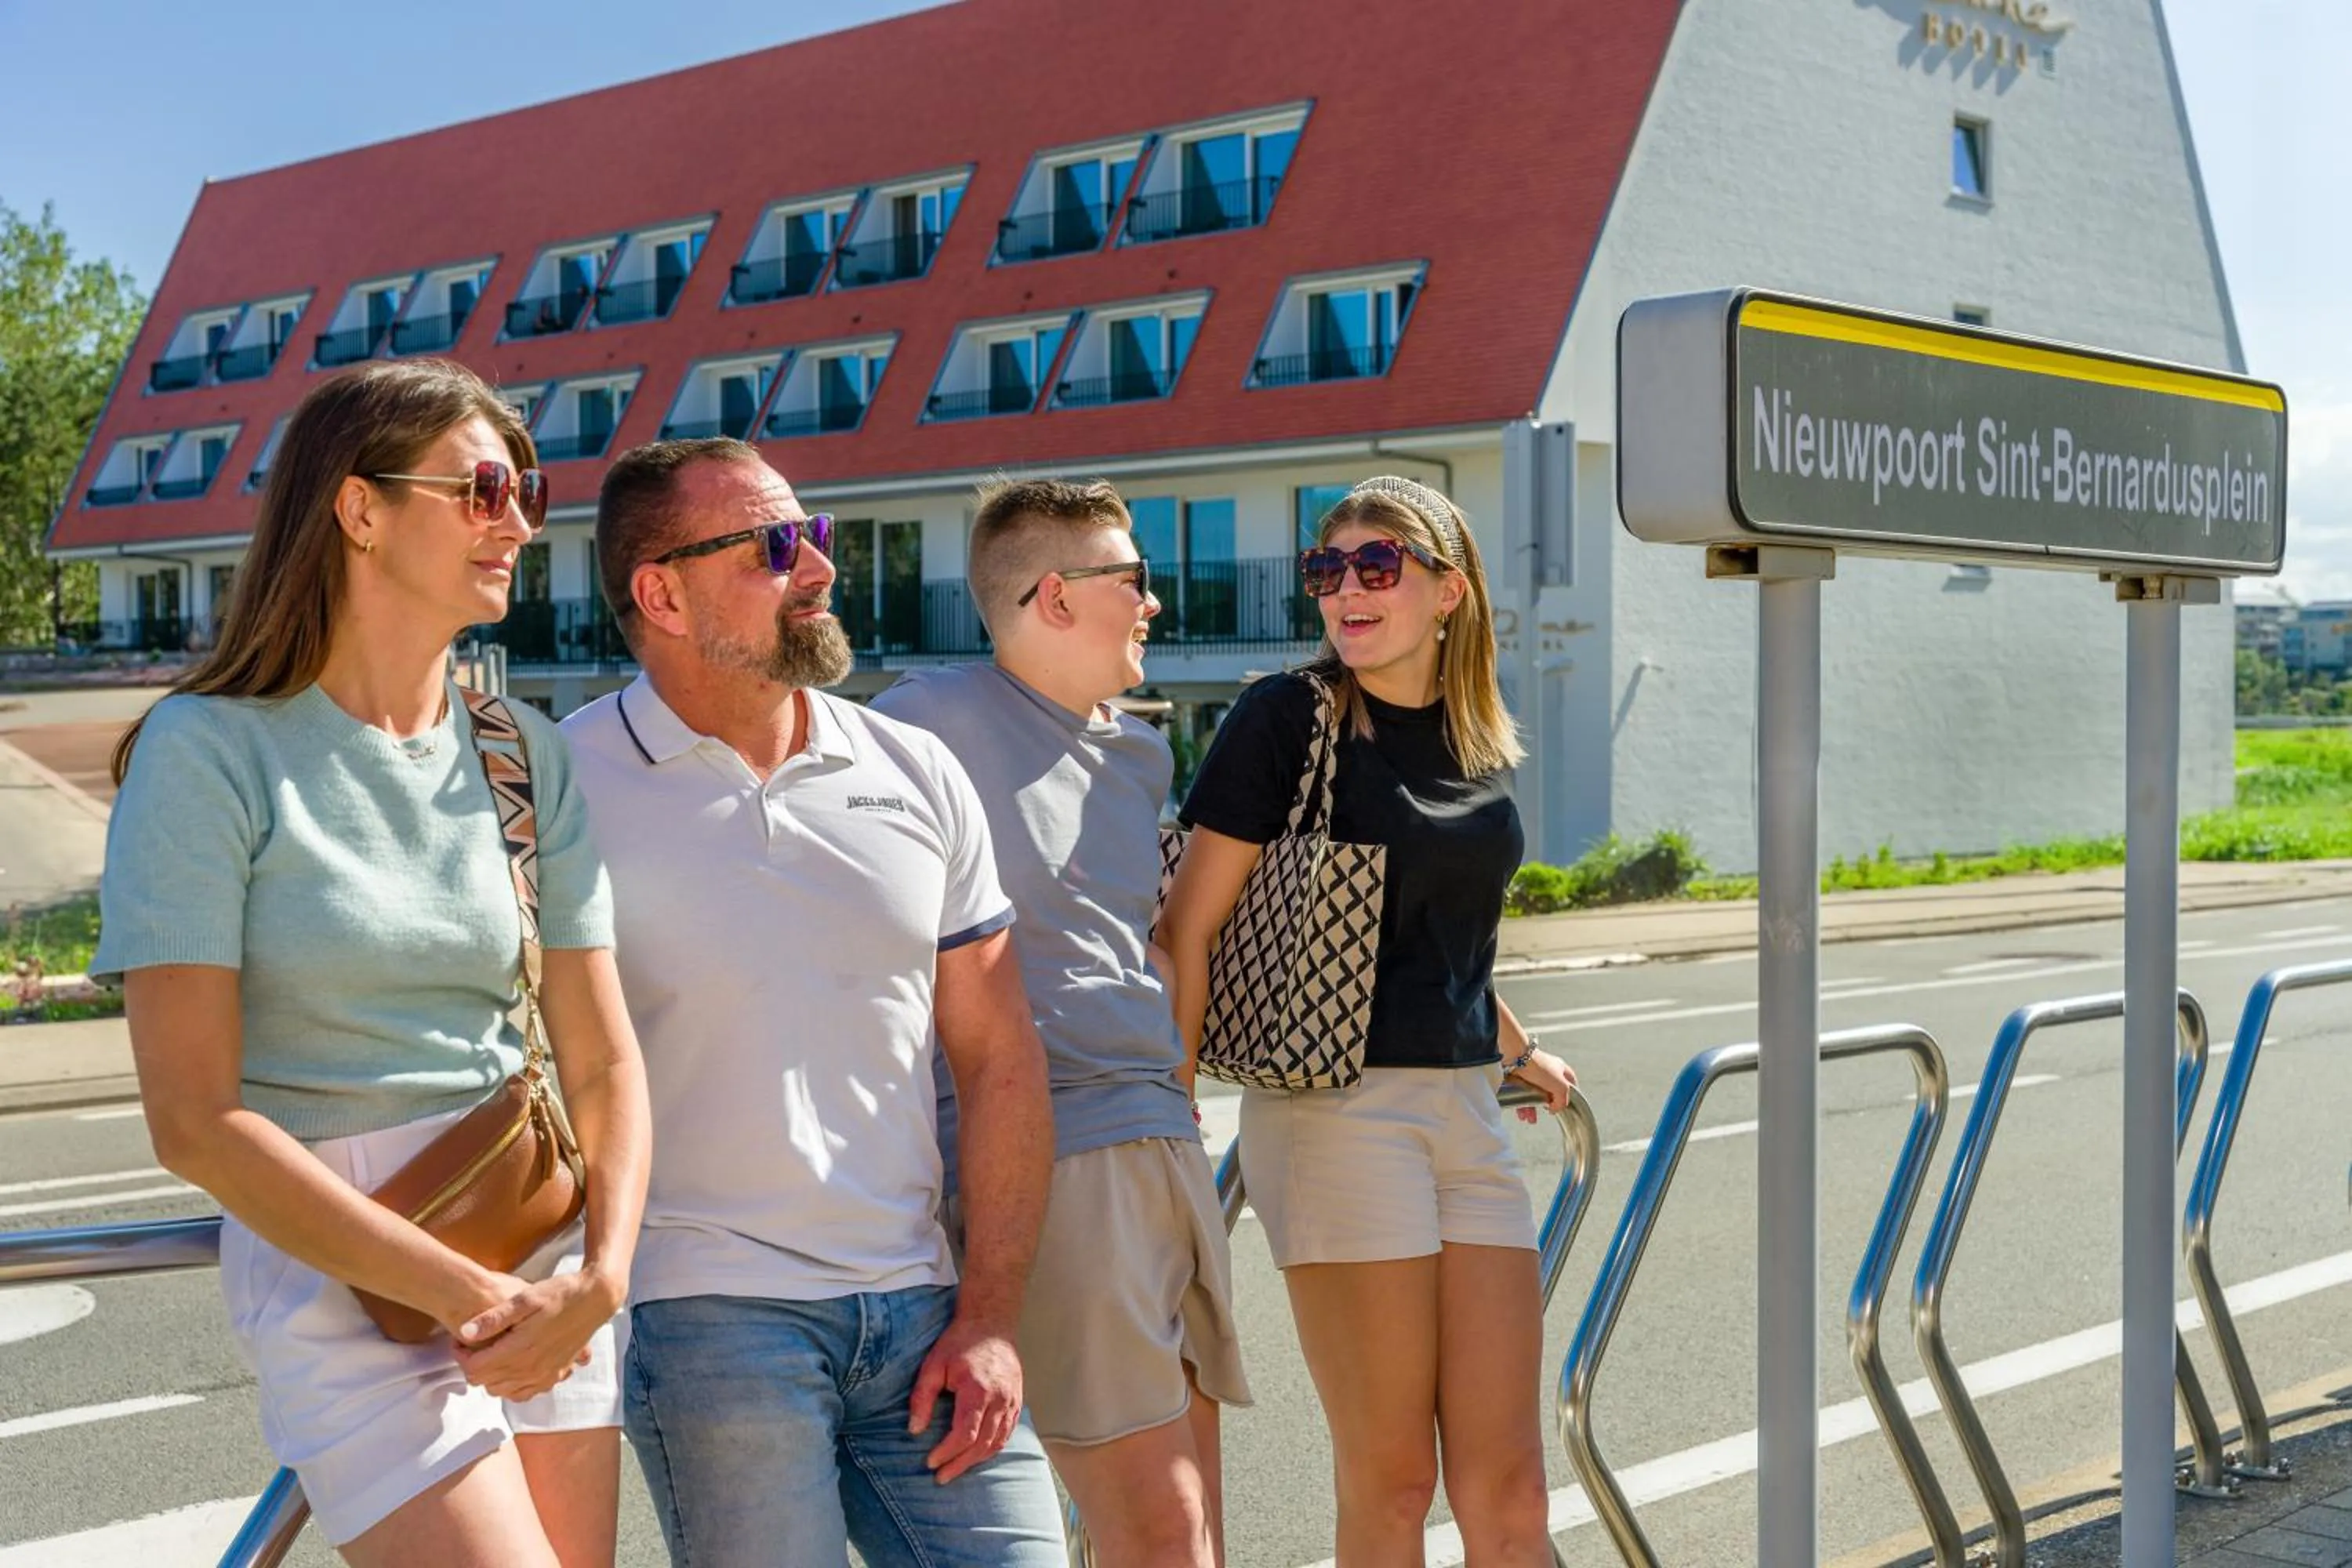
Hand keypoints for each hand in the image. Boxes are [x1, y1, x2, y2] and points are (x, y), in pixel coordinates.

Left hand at [451, 1266, 621, 1402]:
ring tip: (492, 1353)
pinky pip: (525, 1394)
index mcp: (519, 1349)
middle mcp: (530, 1369)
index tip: (460, 1339)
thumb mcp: (525, 1298)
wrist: (595, 1299)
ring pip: (502, 1391)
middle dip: (473, 1365)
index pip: (474, 1368)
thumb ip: (494, 1317)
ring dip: (491, 1377)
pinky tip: (513, 1368)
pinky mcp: (555, 1375)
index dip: (460, 1355)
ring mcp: (544, 1375)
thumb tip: (464, 1332)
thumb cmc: (560, 1294)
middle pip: (485, 1382)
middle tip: (475, 1344)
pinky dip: (512, 1386)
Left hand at [906, 1311, 1022, 1484]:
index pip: (965, 1434)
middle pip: (982, 1445)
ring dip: (976, 1460)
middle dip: (960, 1464)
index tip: (931, 1462)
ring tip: (956, 1469)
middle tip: (941, 1477)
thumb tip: (915, 1430)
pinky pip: (1007, 1433)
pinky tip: (977, 1454)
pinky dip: (992, 1448)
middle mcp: (1000, 1400)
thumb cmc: (960, 1342)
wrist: (991, 1322)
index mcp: (978, 1391)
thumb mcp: (933, 1365)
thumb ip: (922, 1398)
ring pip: (997, 1442)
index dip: (947, 1453)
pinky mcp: (1017, 1400)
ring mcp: (1012, 1401)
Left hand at [1510, 1047, 1576, 1120]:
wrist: (1515, 1059)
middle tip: (1546, 1112)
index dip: (1570, 1095)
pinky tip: (1523, 1115)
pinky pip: (1523, 1095)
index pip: (1571, 1083)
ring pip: (1535, 1095)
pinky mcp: (1520, 1079)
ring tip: (1530, 1119)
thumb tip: (1555, 1109)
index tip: (1565, 1106)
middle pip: (1551, 1092)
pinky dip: (1523, 1106)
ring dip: (1533, 1109)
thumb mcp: (1561, 1087)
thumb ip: (1562, 1101)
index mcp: (1561, 1069)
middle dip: (1548, 1106)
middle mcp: (1548, 1071)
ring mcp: (1533, 1075)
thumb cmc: (1540, 1068)